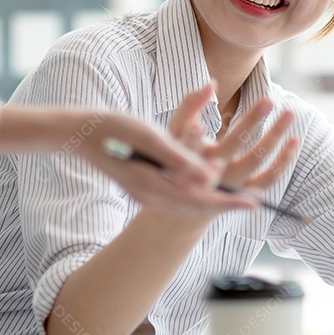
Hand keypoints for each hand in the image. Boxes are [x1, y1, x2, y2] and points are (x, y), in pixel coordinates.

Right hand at [0, 106, 258, 216]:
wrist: (79, 133)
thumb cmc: (114, 128)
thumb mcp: (150, 137)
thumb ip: (180, 157)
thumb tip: (208, 174)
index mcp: (154, 186)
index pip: (200, 199)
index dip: (229, 202)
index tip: (255, 203)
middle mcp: (151, 196)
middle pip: (196, 207)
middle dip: (226, 204)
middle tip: (255, 203)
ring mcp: (145, 194)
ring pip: (187, 205)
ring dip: (212, 200)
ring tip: (235, 197)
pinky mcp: (142, 187)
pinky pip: (176, 199)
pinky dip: (196, 196)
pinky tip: (205, 186)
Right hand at [162, 82, 297, 217]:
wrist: (186, 201)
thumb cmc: (181, 158)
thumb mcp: (174, 134)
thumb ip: (189, 106)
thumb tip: (212, 83)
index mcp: (191, 154)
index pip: (195, 138)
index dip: (197, 131)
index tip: (210, 115)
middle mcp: (211, 171)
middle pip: (234, 142)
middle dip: (252, 120)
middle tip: (268, 100)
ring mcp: (230, 184)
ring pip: (256, 157)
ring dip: (274, 135)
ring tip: (289, 114)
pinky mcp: (245, 194)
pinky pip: (269, 178)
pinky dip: (283, 161)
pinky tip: (293, 141)